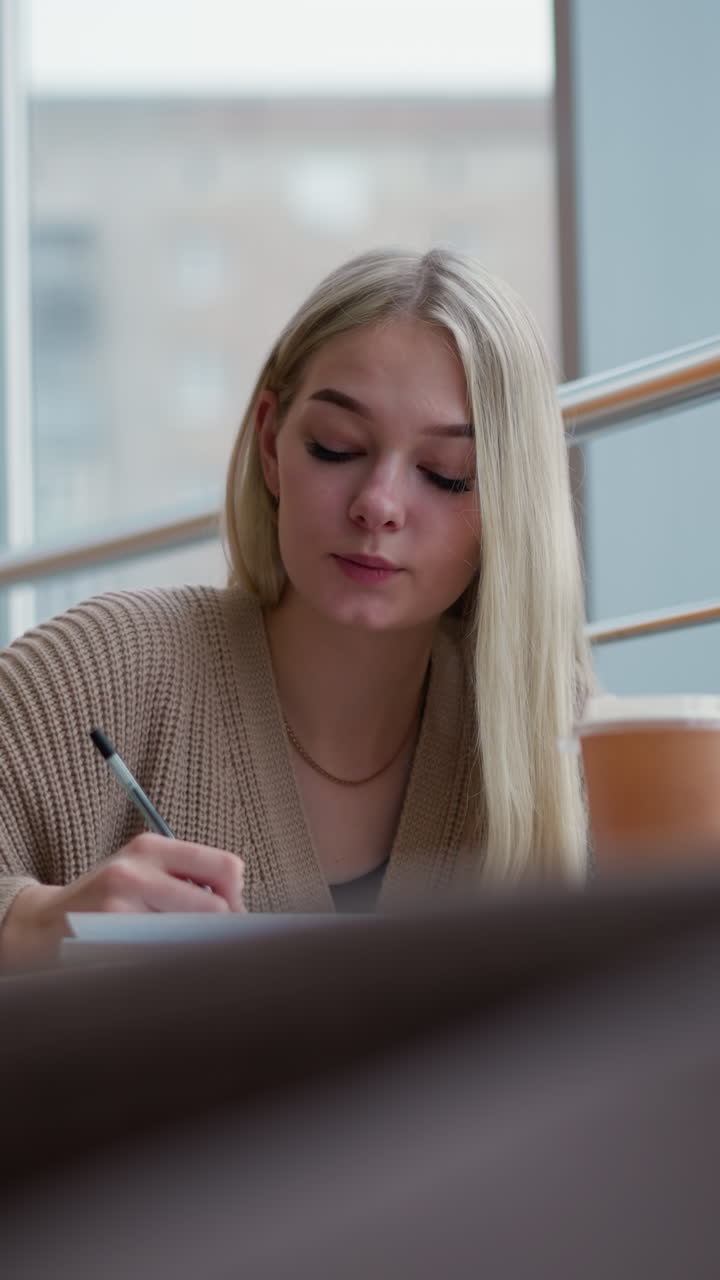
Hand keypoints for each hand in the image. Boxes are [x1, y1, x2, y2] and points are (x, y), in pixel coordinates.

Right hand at [0, 833, 245, 971]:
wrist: (41, 926)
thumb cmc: (103, 900)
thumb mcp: (140, 871)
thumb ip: (185, 878)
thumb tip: (239, 909)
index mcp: (150, 846)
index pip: (225, 866)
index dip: (236, 897)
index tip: (230, 916)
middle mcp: (136, 871)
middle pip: (215, 908)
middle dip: (223, 931)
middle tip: (214, 943)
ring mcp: (121, 908)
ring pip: (193, 937)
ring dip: (198, 950)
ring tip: (185, 952)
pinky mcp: (110, 942)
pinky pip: (164, 958)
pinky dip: (172, 964)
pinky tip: (161, 963)